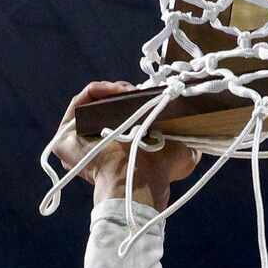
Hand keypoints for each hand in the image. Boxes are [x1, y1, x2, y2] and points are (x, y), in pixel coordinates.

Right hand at [52, 81, 199, 209]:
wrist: (140, 178)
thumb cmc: (160, 172)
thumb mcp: (184, 155)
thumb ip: (190, 142)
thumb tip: (203, 131)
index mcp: (117, 150)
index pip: (119, 117)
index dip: (133, 102)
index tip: (148, 96)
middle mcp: (95, 147)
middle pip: (103, 109)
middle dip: (121, 95)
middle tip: (137, 91)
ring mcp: (77, 143)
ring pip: (90, 106)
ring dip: (109, 91)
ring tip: (127, 90)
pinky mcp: (65, 138)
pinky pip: (78, 105)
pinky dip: (96, 91)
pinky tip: (116, 90)